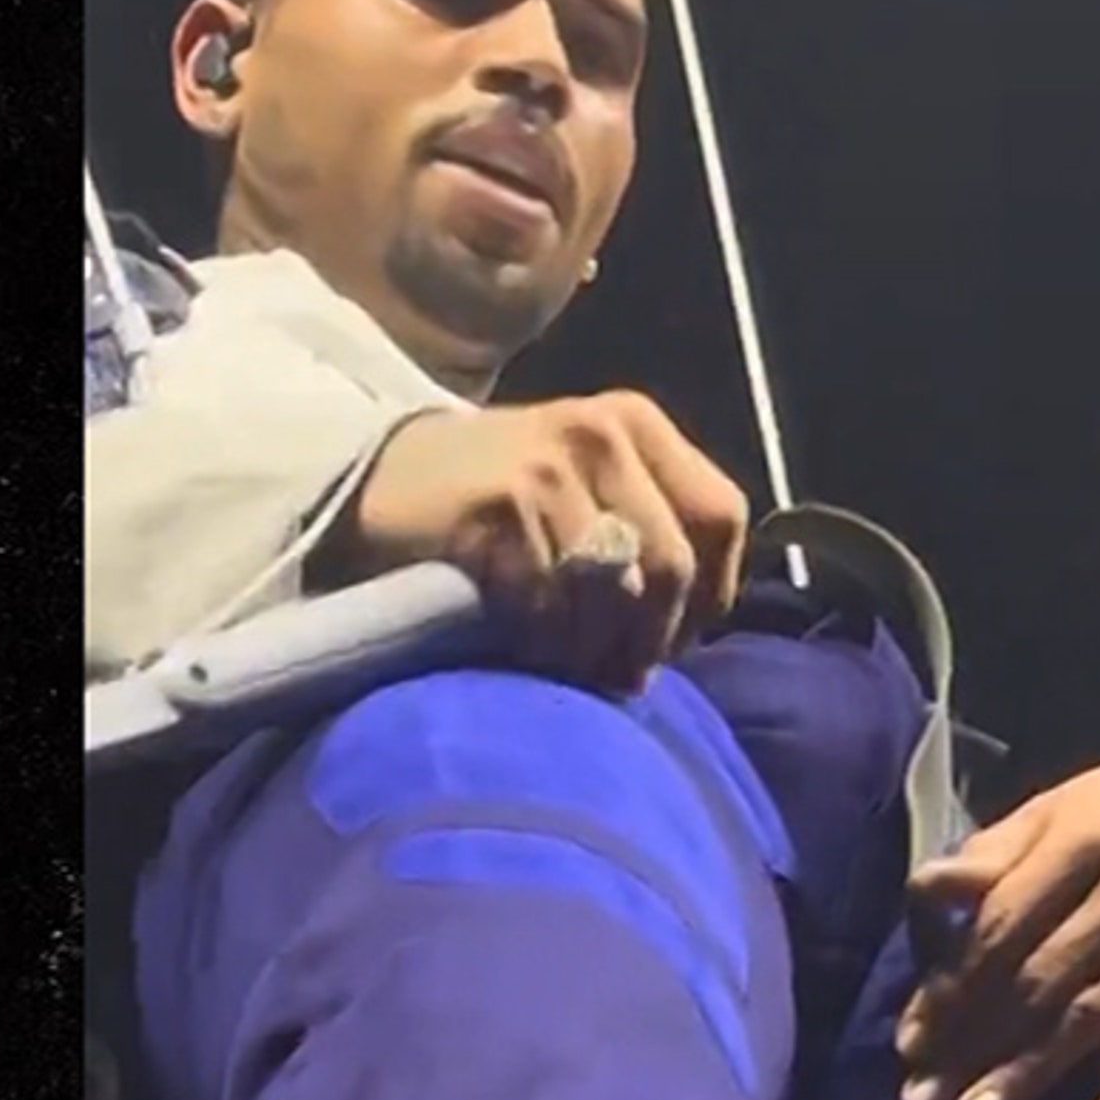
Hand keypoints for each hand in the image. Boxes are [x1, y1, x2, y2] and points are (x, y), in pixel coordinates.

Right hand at [345, 393, 748, 694]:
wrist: (377, 480)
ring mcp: (551, 465)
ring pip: (614, 592)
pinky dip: (541, 644)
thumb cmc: (495, 500)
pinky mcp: (502, 504)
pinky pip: (549, 604)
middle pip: (672, 565)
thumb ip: (648, 535)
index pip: (721, 518)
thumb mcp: (585, 488)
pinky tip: (521, 648)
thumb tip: (689, 633)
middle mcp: (604, 432)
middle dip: (649, 638)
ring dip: (593, 649)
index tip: (670, 641)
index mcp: (638, 424)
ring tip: (568, 665)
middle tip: (618, 675)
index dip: (707, 595)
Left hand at [894, 756, 1099, 1099]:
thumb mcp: (1060, 809)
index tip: (909, 1043)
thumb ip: (994, 851)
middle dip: (973, 1044)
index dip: (950, 986)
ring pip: (1096, 1013)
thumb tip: (927, 892)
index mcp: (1080, 836)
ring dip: (1032, 1074)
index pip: (1001, 925)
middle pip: (1039, 978)